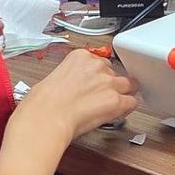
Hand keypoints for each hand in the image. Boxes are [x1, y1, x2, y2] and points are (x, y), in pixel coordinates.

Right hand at [14, 49, 139, 145]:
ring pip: (129, 85)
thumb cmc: (42, 104)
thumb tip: (77, 87)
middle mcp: (97, 66)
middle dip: (111, 84)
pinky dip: (126, 109)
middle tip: (100, 98)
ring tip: (109, 106)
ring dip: (122, 95)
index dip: (99, 76)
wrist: (45, 117)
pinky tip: (115, 114)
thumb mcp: (54, 78)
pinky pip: (132, 103)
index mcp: (80, 56)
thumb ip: (72, 77)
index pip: (101, 62)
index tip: (94, 84)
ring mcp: (109, 82)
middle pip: (115, 72)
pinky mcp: (116, 100)